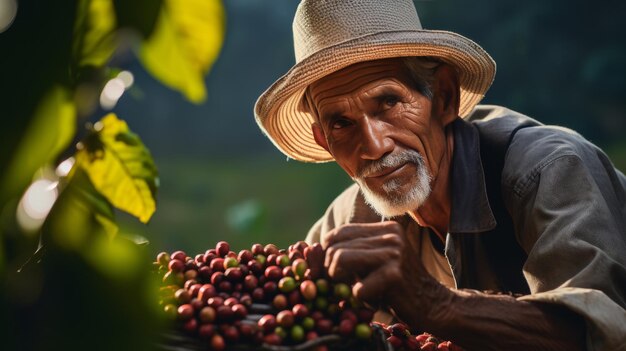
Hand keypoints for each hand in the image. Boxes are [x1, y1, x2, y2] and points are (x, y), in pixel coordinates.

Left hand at [322, 221, 442, 312]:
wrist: (434, 304)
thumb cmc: (396, 286)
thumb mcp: (373, 263)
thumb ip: (348, 253)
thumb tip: (309, 252)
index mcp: (384, 228)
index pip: (338, 233)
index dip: (326, 254)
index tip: (330, 272)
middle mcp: (390, 235)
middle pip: (335, 246)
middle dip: (330, 271)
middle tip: (342, 286)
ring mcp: (394, 252)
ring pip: (340, 260)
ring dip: (340, 282)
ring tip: (354, 290)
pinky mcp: (395, 274)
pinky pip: (356, 288)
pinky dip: (359, 299)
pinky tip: (373, 298)